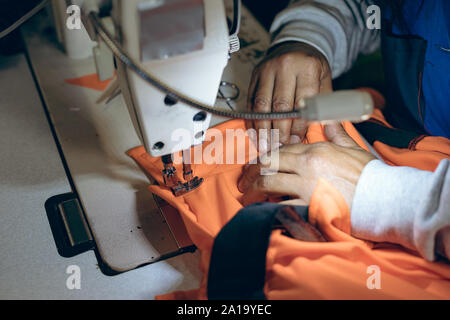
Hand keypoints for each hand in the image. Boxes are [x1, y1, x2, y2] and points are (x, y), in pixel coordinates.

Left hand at [238, 123, 375, 209]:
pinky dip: (267, 207)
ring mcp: (305, 186)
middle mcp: (306, 165)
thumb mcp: (352, 147)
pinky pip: (279, 205)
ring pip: (268, 184)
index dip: (266, 158)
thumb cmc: (369, 175)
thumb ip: (336, 132)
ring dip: (252, 190)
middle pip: (268, 164)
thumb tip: (328, 117)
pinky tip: (261, 209)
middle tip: (244, 180)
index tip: (259, 165)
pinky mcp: (307, 207)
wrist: (383, 199)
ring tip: (246, 195)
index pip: (281, 150)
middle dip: (251, 172)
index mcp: (315, 150)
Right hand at [247, 42, 331, 145]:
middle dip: (278, 130)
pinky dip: (251, 120)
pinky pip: (250, 101)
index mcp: (306, 67)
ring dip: (262, 128)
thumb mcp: (324, 80)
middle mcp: (285, 66)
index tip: (296, 141)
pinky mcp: (254, 76)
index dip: (298, 126)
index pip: (301, 102)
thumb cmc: (311, 67)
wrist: (295, 46)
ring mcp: (266, 70)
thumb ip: (322, 104)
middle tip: (279, 147)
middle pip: (279, 106)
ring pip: (261, 105)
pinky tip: (255, 133)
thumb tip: (320, 131)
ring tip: (264, 145)